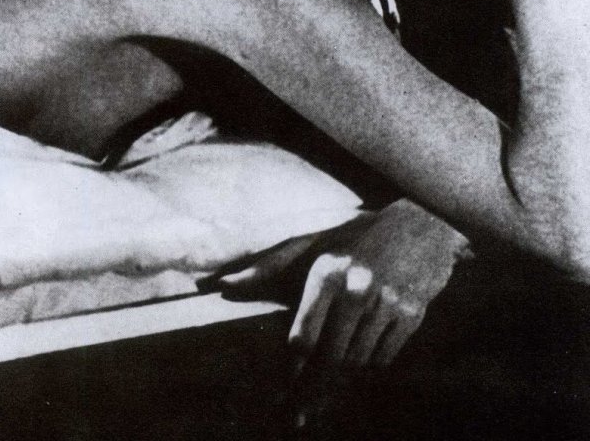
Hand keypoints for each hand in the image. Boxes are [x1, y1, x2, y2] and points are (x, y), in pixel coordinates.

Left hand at [202, 200, 469, 368]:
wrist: (422, 225)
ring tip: (334, 377)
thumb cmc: (356, 237)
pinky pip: (383, 358)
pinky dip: (372, 361)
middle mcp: (354, 288)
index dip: (292, 369)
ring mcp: (385, 303)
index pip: (303, 336)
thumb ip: (268, 266)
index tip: (283, 390)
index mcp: (326, 271)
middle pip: (330, 358)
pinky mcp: (410, 314)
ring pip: (357, 361)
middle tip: (296, 417)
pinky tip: (366, 349)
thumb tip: (221, 284)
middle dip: (313, 389)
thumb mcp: (314, 243)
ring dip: (344, 373)